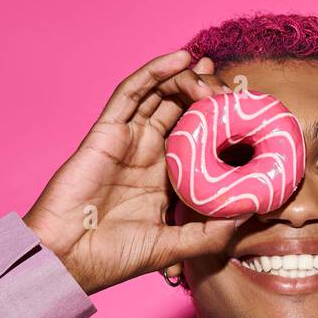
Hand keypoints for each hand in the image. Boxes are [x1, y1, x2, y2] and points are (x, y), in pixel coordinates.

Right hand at [22, 49, 236, 293]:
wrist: (68, 259)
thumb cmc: (113, 258)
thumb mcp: (173, 248)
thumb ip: (209, 234)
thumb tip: (249, 214)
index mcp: (164, 179)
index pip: (196, 140)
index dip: (217, 121)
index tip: (243, 109)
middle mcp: (146, 155)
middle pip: (179, 111)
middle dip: (204, 93)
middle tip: (229, 85)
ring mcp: (126, 140)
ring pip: (159, 96)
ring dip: (184, 78)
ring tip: (208, 70)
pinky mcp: (107, 131)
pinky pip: (132, 93)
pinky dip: (154, 72)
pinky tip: (178, 58)